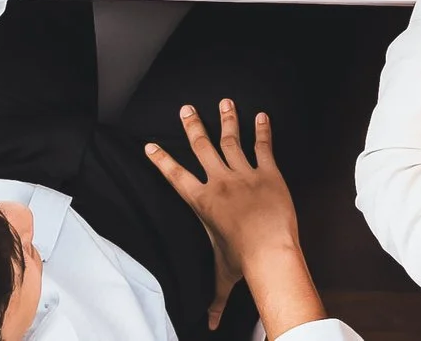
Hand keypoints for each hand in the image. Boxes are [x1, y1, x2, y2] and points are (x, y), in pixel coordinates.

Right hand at [145, 101, 325, 333]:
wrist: (269, 248)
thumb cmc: (242, 260)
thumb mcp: (223, 275)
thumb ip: (216, 299)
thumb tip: (210, 324)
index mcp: (202, 202)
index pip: (176, 176)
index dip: (162, 160)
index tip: (151, 145)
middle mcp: (219, 182)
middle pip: (202, 147)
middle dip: (192, 126)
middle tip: (185, 109)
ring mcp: (243, 173)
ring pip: (230, 140)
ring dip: (226, 120)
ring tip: (224, 101)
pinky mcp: (268, 171)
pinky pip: (263, 146)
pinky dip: (262, 130)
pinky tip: (261, 116)